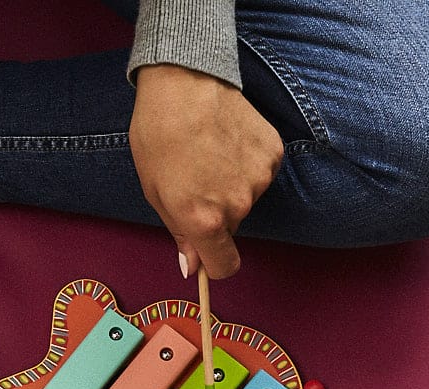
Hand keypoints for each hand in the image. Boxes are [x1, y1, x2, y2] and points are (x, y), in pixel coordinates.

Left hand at [129, 64, 281, 279]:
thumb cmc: (159, 135)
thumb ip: (179, 232)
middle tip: (195, 177)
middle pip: (232, 227)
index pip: (224, 266)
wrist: (183, 82)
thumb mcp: (155, 191)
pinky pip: (260, 172)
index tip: (207, 252)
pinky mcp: (273, 153)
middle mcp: (237, 205)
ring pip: (247, 197)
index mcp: (204, 221)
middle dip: (216, 212)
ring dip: (232, 184)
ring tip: (210, 152)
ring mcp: (259, 179)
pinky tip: (228, 140)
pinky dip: (247, 162)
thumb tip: (193, 266)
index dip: (214, 262)